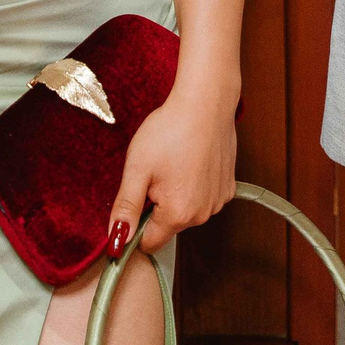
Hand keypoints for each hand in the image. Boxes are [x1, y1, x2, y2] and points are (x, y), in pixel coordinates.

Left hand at [110, 85, 237, 255]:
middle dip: (157, 206)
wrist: (206, 102)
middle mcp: (202, 214)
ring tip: (175, 163)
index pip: (147, 242)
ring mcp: (218, 201)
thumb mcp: (137, 168)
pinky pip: (203, 199)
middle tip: (155, 173)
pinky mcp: (228, 188)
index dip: (136, 224)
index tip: (136, 198)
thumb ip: (126, 208)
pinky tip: (192, 161)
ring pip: (186, 212)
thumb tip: (115, 241)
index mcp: (177, 214)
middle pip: (168, 226)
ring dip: (177, 196)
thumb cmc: (170, 129)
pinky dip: (195, 186)